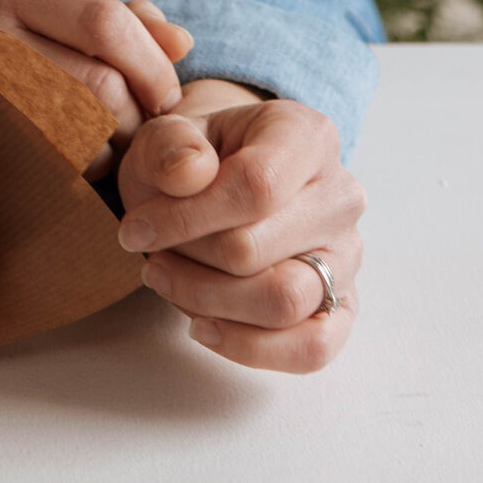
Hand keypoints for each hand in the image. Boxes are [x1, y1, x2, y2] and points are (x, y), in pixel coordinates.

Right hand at [0, 0, 189, 175]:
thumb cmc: (36, 57)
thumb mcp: (72, 23)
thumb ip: (130, 25)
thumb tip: (182, 43)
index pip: (105, 21)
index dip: (152, 63)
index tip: (168, 94)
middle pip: (101, 83)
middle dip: (139, 113)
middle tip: (145, 124)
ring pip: (87, 128)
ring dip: (120, 141)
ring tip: (116, 136)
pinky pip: (65, 165)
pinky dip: (92, 167)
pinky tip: (86, 157)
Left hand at [117, 85, 364, 372]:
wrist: (219, 181)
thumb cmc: (194, 159)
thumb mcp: (166, 136)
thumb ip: (169, 145)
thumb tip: (189, 173)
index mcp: (307, 135)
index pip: (256, 186)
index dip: (187, 218)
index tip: (135, 230)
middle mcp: (340, 195)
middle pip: (258, 249)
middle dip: (188, 258)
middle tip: (150, 253)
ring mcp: (347, 254)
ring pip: (285, 302)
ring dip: (208, 301)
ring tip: (166, 280)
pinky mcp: (342, 305)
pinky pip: (311, 347)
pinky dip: (249, 347)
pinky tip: (203, 325)